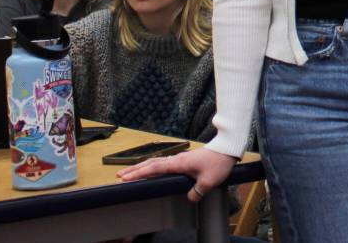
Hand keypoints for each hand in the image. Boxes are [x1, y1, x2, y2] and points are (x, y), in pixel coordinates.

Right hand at [116, 146, 237, 202]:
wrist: (227, 148)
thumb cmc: (218, 163)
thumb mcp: (209, 181)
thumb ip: (197, 191)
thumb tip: (188, 198)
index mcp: (178, 163)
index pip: (154, 169)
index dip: (139, 174)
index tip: (125, 178)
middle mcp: (176, 159)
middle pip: (151, 163)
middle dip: (134, 170)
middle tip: (119, 175)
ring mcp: (179, 158)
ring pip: (156, 161)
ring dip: (142, 167)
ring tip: (130, 172)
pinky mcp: (184, 159)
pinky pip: (163, 162)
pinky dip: (153, 165)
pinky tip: (152, 170)